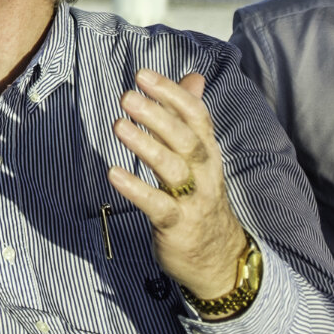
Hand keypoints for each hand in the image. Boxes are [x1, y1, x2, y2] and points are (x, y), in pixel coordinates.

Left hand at [108, 69, 248, 301]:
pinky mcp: (177, 225)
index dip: (172, 94)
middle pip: (185, 139)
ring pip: (172, 168)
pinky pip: (157, 205)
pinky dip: (136, 189)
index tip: (143, 74)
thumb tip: (194, 77)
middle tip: (128, 96)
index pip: (196, 116)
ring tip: (119, 125)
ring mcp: (193, 200)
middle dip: (157, 115)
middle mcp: (204, 173)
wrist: (219, 259)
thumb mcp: (199, 156)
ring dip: (145, 145)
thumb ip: (189, 117)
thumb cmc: (199, 197)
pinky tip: (114, 173)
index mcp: (208, 152)